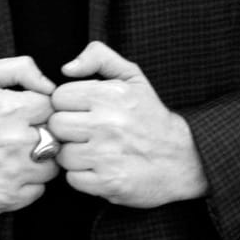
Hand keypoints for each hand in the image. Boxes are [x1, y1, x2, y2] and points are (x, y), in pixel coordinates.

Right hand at [0, 56, 56, 213]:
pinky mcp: (7, 198)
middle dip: (44, 135)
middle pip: (58, 138)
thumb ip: (20, 68)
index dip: (41, 111)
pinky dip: (28, 184)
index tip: (26, 116)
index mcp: (14, 109)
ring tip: (14, 156)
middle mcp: (18, 142)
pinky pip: (38, 191)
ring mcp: (14, 173)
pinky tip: (8, 174)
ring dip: (39, 161)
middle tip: (21, 137)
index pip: (54, 108)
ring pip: (52, 167)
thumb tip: (50, 84)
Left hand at [48, 42, 207, 207]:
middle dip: (68, 130)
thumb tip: (67, 67)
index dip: (69, 105)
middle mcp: (107, 123)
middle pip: (56, 125)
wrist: (182, 159)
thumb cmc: (151, 117)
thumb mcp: (132, 77)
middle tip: (87, 133)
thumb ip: (99, 57)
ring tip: (95, 151)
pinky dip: (83, 177)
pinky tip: (100, 169)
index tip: (83, 111)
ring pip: (62, 154)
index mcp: (110, 94)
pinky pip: (73, 179)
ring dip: (75, 155)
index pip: (59, 97)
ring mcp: (107, 155)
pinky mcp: (108, 182)